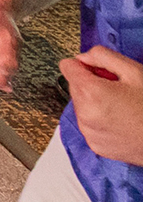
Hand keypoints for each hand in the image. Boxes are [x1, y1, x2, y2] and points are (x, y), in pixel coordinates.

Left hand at [61, 47, 142, 164]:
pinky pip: (89, 124)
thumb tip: (83, 57)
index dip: (84, 65)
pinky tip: (121, 120)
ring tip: (122, 105)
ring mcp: (89, 132)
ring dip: (94, 102)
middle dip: (91, 83)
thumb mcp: (134, 71)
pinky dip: (99, 120)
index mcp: (92, 93)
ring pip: (80, 105)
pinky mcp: (95, 145)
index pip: (67, 67)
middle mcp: (85, 114)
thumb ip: (103, 56)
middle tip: (118, 88)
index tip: (99, 70)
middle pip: (74, 86)